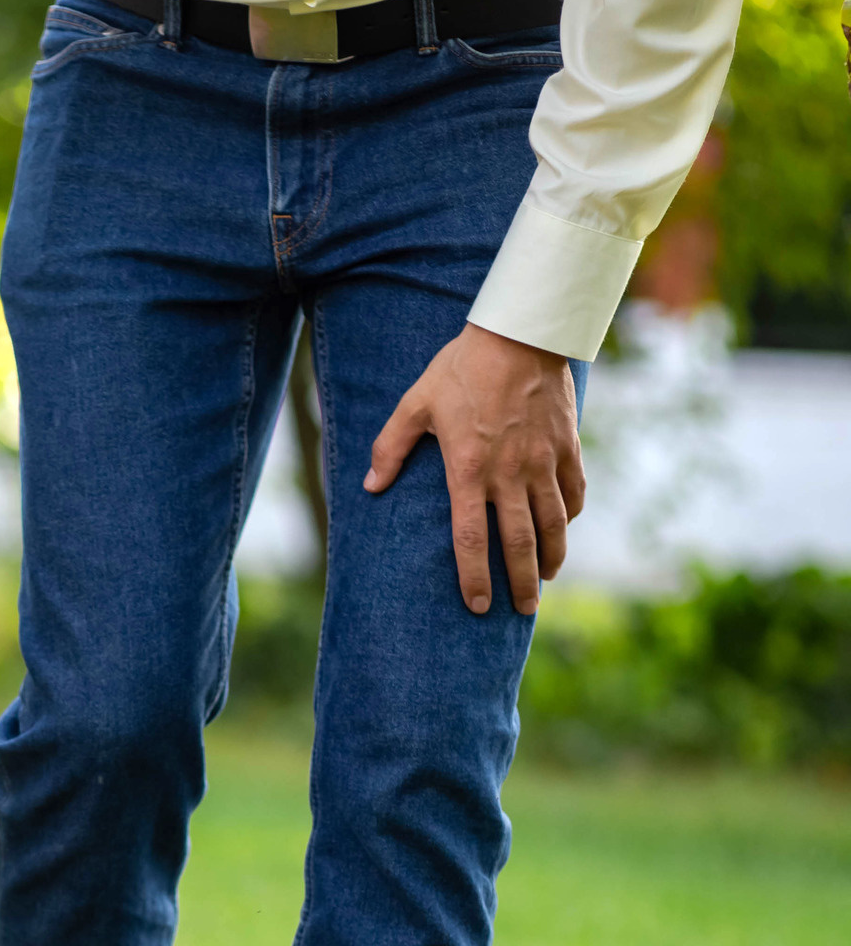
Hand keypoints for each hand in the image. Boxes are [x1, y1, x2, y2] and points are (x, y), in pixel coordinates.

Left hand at [366, 322, 583, 615]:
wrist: (521, 333)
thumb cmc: (461, 369)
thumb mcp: (415, 404)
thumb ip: (390, 448)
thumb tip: (371, 486)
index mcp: (468, 470)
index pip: (469, 539)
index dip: (473, 577)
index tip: (477, 606)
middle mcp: (510, 474)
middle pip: (518, 543)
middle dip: (519, 583)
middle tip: (522, 612)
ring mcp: (543, 461)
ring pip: (554, 524)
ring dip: (551, 558)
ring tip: (544, 582)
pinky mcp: (567, 446)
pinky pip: (574, 492)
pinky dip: (570, 516)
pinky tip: (564, 531)